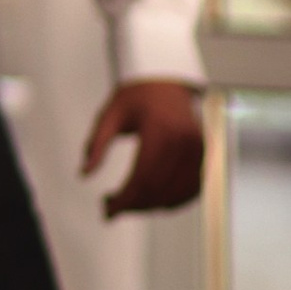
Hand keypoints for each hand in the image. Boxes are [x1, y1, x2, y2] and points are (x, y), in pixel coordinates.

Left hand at [82, 77, 205, 217]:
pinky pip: (191, 191)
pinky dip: (171, 202)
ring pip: (174, 195)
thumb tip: (84, 174)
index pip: (142, 177)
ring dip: (148, 207)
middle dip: (132, 206)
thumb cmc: (137, 96)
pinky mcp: (206, 157)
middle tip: (110, 208)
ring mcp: (199, 150)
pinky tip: (150, 202)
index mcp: (161, 129)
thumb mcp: (111, 114)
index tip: (106, 208)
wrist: (169, 81)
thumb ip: (97, 143)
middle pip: (157, 191)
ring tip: (127, 204)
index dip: (123, 199)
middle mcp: (185, 142)